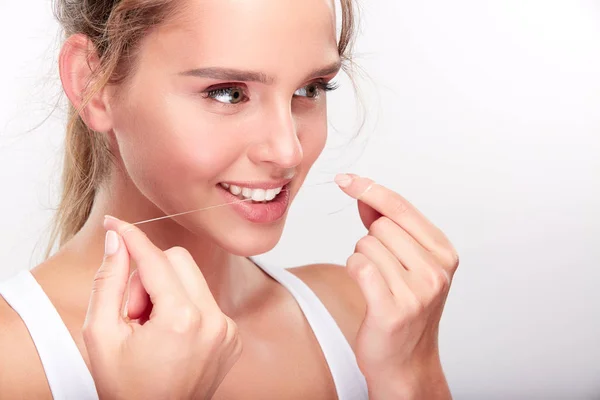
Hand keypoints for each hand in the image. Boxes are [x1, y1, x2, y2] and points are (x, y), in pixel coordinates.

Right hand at [83, 216, 241, 399]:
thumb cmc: (125, 388)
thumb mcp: (101, 334)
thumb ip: (108, 280)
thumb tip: (117, 239)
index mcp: (182, 320)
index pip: (156, 259)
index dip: (132, 237)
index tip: (114, 223)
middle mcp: (215, 321)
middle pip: (179, 260)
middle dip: (149, 276)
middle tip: (133, 312)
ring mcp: (228, 330)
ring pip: (192, 278)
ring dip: (166, 292)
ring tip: (150, 329)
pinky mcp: (233, 336)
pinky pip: (206, 300)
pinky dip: (184, 307)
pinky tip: (169, 337)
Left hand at [335, 174, 457, 398]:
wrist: (406, 363)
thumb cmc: (404, 308)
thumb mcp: (408, 262)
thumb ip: (389, 226)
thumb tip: (365, 195)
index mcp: (444, 252)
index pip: (401, 207)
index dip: (370, 189)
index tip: (345, 179)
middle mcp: (436, 270)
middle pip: (381, 225)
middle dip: (370, 241)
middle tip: (383, 270)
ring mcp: (417, 291)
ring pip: (366, 244)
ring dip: (362, 260)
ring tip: (379, 285)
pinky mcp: (393, 309)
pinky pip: (358, 265)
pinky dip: (354, 272)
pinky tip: (368, 291)